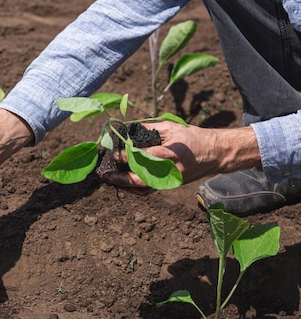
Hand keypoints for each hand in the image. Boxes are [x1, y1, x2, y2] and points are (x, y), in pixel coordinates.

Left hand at [102, 121, 259, 188]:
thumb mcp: (172, 127)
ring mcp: (170, 181)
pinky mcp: (169, 185)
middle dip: (121, 178)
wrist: (214, 154)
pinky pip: (148, 190)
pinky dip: (134, 188)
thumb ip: (149, 128)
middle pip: (141, 180)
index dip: (128, 157)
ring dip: (125, 185)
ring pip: (143, 189)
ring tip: (110, 178)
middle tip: (105, 174)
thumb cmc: (192, 138)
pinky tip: (123, 182)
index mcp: (172, 153)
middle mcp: (170, 170)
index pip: (146, 158)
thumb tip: (128, 128)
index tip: (115, 154)